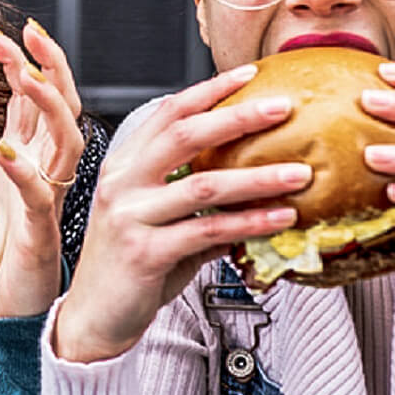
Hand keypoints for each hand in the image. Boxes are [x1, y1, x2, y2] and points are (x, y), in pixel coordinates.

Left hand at [0, 20, 87, 318]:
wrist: (5, 310)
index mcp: (19, 159)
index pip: (28, 98)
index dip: (17, 62)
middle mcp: (38, 170)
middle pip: (59, 104)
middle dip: (49, 64)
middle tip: (27, 31)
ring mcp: (45, 197)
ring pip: (67, 138)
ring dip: (51, 105)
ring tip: (29, 76)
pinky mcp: (41, 230)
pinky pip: (42, 194)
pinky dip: (25, 173)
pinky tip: (6, 155)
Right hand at [50, 63, 313, 363]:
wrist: (94, 319)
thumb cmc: (131, 269)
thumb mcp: (161, 223)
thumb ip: (201, 204)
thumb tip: (258, 192)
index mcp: (123, 166)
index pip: (168, 114)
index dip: (209, 91)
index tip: (249, 75)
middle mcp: (122, 184)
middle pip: (184, 135)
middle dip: (238, 116)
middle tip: (283, 107)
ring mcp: (130, 217)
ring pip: (204, 184)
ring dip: (258, 176)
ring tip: (301, 172)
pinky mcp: (145, 253)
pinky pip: (208, 232)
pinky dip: (250, 222)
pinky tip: (282, 218)